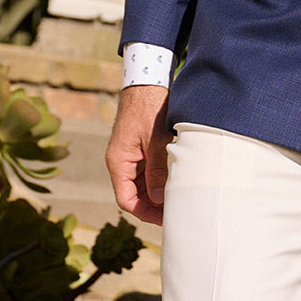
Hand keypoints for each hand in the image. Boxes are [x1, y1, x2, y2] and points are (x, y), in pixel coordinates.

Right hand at [106, 85, 170, 225]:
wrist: (147, 82)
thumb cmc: (149, 108)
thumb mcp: (156, 140)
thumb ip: (157, 170)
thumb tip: (159, 199)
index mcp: (118, 162)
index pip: (126, 200)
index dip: (145, 213)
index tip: (165, 219)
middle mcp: (122, 162)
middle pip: (135, 196)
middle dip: (155, 206)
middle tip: (178, 212)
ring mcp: (131, 156)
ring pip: (144, 185)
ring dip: (159, 193)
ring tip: (181, 199)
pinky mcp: (141, 150)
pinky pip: (149, 172)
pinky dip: (161, 179)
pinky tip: (178, 182)